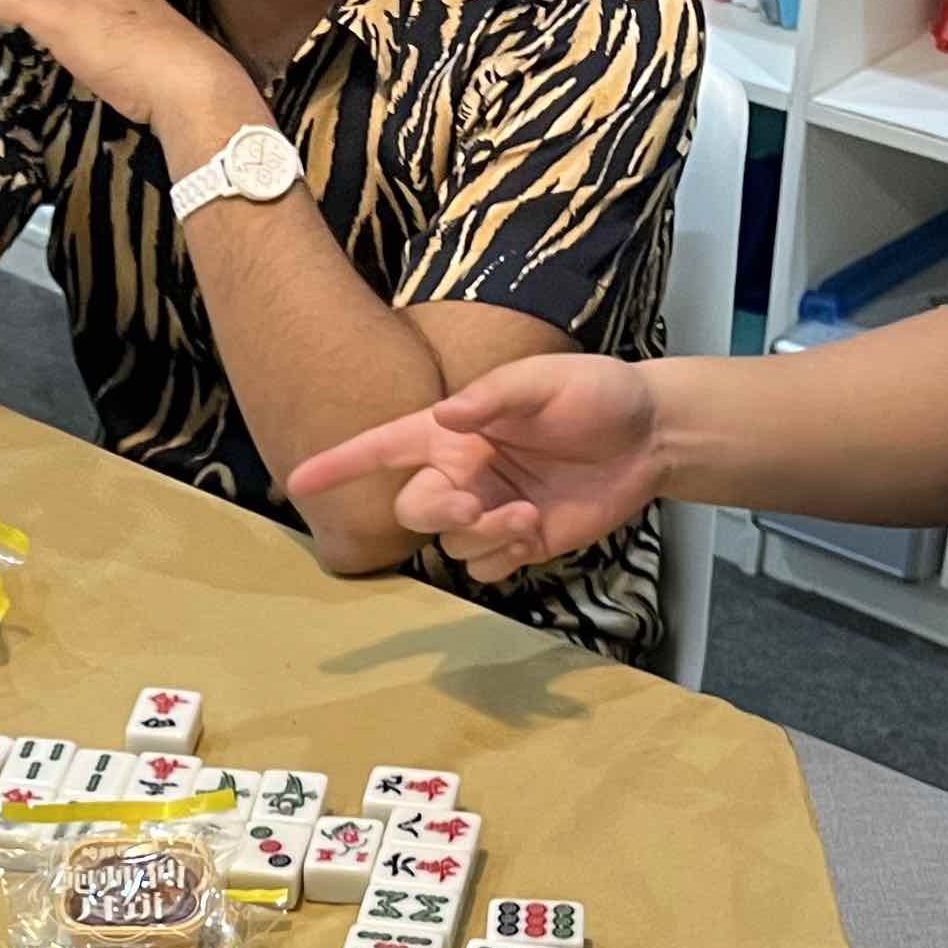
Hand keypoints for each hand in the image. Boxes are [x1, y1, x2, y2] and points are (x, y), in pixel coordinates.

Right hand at [290, 353, 668, 581]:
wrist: (650, 435)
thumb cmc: (596, 394)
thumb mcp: (547, 379)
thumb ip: (493, 397)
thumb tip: (447, 417)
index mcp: (454, 431)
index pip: (382, 447)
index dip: (339, 464)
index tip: (298, 483)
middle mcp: (462, 472)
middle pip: (413, 509)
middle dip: (436, 513)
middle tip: (476, 505)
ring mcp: (488, 511)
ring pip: (450, 545)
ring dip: (481, 537)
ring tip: (526, 516)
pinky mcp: (517, 542)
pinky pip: (485, 567)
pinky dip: (501, 558)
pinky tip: (533, 532)